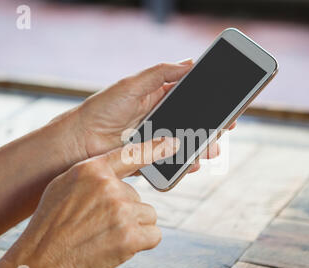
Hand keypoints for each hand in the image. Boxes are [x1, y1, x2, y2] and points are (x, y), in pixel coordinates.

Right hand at [0, 137, 178, 267]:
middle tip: (100, 226)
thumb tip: (116, 176)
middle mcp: (109, 187)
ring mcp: (121, 211)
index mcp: (92, 170)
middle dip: (125, 212)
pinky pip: (154, 235)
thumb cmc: (51, 226)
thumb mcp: (64, 187)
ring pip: (148, 215)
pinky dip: (142, 243)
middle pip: (137, 197)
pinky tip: (119, 247)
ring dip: (134, 227)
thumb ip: (92, 176)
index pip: (131, 154)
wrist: (43, 262)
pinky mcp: (130, 236)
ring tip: (107, 237)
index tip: (174, 143)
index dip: (155, 148)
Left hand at [70, 60, 235, 173]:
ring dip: (202, 147)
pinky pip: (173, 162)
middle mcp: (160, 119)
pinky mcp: (151, 158)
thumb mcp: (132, 84)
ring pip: (187, 143)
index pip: (190, 96)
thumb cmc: (102, 109)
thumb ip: (161, 73)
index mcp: (158, 97)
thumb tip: (190, 63)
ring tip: (210, 150)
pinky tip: (192, 164)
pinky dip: (185, 164)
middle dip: (211, 127)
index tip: (228, 105)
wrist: (80, 142)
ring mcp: (157, 140)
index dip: (210, 100)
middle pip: (193, 122)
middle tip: (225, 129)